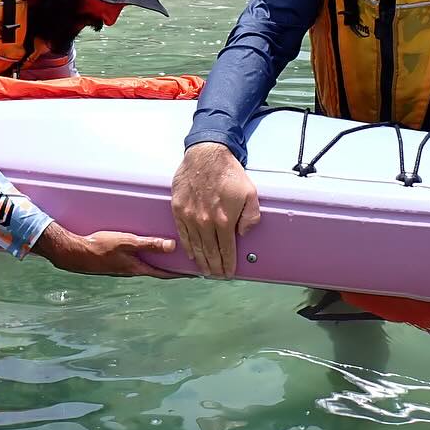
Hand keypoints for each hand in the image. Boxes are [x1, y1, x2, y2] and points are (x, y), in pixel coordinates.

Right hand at [32, 223, 182, 277]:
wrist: (75, 253)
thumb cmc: (100, 247)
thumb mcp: (127, 242)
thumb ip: (149, 243)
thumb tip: (172, 245)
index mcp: (138, 268)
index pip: (165, 273)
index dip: (181, 273)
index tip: (196, 274)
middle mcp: (133, 270)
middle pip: (158, 270)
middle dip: (173, 268)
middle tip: (189, 264)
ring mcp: (124, 267)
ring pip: (148, 266)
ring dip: (160, 263)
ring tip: (172, 257)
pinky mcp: (116, 262)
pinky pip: (137, 260)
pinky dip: (147, 257)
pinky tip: (146, 250)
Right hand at [170, 142, 260, 277]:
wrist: (206, 154)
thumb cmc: (229, 172)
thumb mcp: (251, 194)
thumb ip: (251, 217)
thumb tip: (244, 234)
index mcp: (224, 220)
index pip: (226, 250)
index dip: (228, 264)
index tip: (228, 273)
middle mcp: (205, 222)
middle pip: (210, 252)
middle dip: (215, 267)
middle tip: (217, 275)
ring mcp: (190, 216)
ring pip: (195, 246)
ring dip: (201, 260)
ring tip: (205, 270)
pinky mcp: (178, 209)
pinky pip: (183, 234)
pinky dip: (187, 246)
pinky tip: (191, 254)